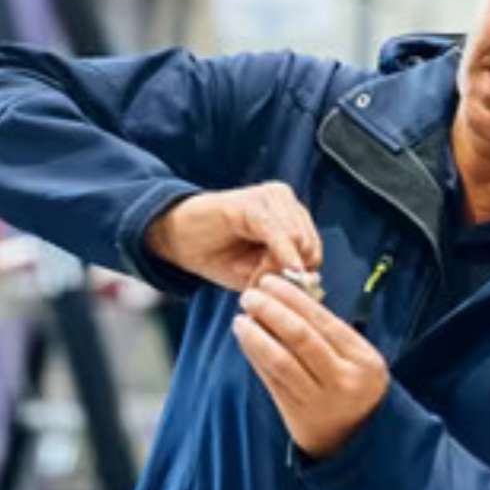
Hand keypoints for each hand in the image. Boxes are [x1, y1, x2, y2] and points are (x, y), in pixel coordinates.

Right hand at [144, 182, 321, 291]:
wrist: (175, 238)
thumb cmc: (220, 255)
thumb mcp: (258, 272)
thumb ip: (286, 275)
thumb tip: (313, 280)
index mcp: (293, 215)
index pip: (314, 250)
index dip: (299, 276)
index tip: (276, 293)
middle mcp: (286, 200)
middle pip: (308, 245)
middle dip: (287, 273)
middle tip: (259, 286)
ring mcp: (270, 196)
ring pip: (296, 240)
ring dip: (275, 267)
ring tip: (250, 278)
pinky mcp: (252, 201)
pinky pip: (277, 232)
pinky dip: (274, 256)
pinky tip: (261, 272)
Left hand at [232, 274, 389, 457]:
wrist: (360, 439)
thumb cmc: (357, 387)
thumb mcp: (361, 359)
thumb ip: (332, 334)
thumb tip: (290, 299)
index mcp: (363, 359)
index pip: (323, 321)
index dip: (293, 298)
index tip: (271, 283)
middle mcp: (343, 379)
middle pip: (301, 337)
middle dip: (271, 311)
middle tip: (250, 296)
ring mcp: (319, 399)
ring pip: (281, 361)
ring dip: (256, 335)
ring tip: (240, 319)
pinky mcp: (297, 414)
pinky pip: (272, 380)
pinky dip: (256, 356)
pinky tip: (246, 340)